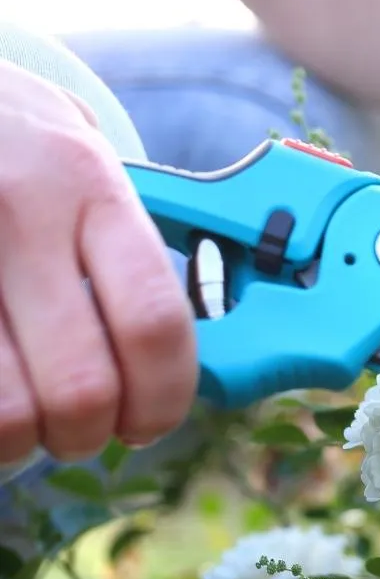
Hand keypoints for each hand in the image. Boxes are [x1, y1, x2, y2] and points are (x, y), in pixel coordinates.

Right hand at [0, 60, 195, 467]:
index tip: (152, 420)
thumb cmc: (12, 137)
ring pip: (6, 410)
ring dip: (22, 442)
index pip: (154, 320)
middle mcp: (23, 217)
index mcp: (92, 190)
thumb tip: (164, 356)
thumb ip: (121, 247)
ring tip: (26, 424)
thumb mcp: (81, 161)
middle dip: (90, 434)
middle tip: (84, 430)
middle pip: (81, 384)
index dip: (164, 396)